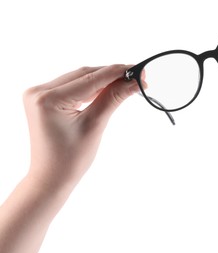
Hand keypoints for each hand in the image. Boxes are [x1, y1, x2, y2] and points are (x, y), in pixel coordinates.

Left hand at [23, 65, 138, 189]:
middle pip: (84, 75)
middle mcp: (39, 91)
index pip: (90, 78)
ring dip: (104, 81)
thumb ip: (114, 98)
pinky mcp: (45, 99)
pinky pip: (73, 87)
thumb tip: (133, 82)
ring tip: (127, 83)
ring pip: (80, 79)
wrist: (52, 177)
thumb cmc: (70, 159)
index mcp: (48, 99)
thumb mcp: (95, 125)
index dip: (117, 73)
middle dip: (112, 75)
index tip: (138, 70)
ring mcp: (40, 94)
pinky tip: (109, 88)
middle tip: (137, 76)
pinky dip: (92, 88)